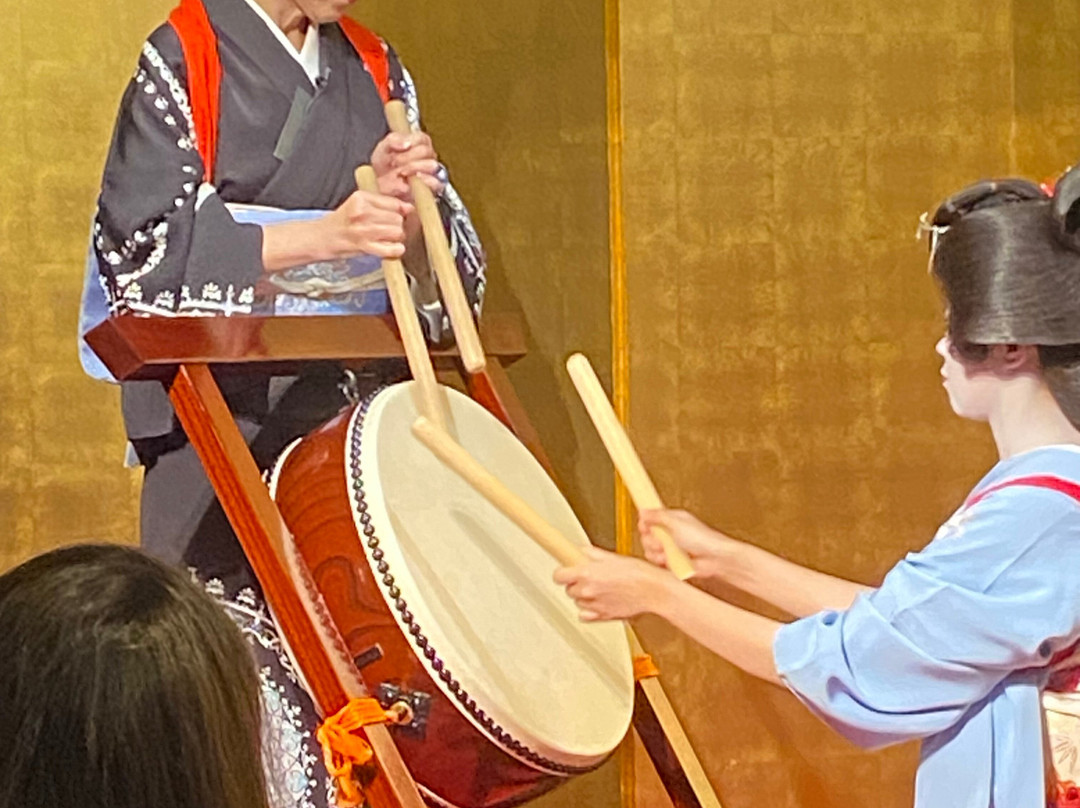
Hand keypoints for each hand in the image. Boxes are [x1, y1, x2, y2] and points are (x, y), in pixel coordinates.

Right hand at [318, 190, 413, 259]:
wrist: (323, 237)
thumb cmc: (343, 221)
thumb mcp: (359, 204)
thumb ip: (382, 204)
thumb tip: (409, 208)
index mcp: (361, 197)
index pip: (394, 203)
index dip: (401, 211)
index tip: (400, 216)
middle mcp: (362, 212)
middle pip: (398, 218)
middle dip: (398, 225)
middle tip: (389, 229)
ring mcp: (363, 230)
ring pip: (397, 232)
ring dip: (396, 238)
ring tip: (387, 238)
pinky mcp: (364, 247)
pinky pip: (391, 249)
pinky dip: (395, 250)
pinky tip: (390, 248)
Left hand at [371, 131, 444, 201]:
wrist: (381, 184)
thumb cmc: (385, 164)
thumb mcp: (384, 148)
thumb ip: (394, 141)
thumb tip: (406, 144)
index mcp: (419, 143)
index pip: (422, 138)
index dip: (409, 143)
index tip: (395, 150)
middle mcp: (428, 156)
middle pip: (426, 151)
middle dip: (407, 157)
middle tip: (394, 162)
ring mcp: (432, 171)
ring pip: (432, 165)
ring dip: (414, 167)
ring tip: (401, 173)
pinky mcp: (432, 187)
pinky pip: (436, 182)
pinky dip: (424, 181)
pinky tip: (411, 180)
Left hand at [553, 546, 677, 621]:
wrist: (654, 591)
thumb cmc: (639, 573)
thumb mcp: (613, 557)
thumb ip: (593, 554)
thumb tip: (582, 550)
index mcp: (587, 573)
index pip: (558, 576)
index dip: (562, 572)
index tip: (566, 571)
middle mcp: (587, 590)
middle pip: (568, 589)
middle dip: (576, 583)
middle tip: (590, 578)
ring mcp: (594, 605)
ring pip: (577, 602)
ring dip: (584, 596)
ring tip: (600, 589)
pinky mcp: (602, 617)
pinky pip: (584, 615)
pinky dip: (588, 610)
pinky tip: (599, 602)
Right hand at [637, 509, 736, 579]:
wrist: (714, 559)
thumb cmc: (702, 538)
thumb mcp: (676, 521)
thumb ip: (657, 515)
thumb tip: (643, 510)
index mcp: (671, 520)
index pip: (649, 519)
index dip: (645, 524)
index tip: (647, 527)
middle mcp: (669, 533)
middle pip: (646, 536)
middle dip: (653, 540)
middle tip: (664, 540)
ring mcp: (669, 548)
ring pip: (650, 550)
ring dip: (658, 552)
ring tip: (671, 551)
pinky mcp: (671, 562)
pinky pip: (658, 562)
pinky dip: (664, 561)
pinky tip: (673, 560)